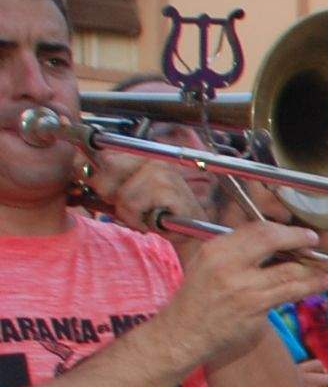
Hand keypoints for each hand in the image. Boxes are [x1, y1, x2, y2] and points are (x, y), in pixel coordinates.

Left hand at [87, 153, 204, 234]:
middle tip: (132, 207)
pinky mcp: (167, 189)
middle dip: (113, 196)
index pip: (103, 153)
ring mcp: (161, 172)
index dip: (90, 167)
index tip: (97, 185)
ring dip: (129, 214)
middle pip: (106, 173)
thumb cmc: (156, 214)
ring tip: (145, 216)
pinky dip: (138, 220)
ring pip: (120, 195)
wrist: (190, 234)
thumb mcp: (126, 194)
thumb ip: (105, 181)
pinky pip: (132, 206)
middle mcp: (153, 158)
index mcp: (142, 155)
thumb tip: (77, 169)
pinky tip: (154, 221)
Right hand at [159, 221, 327, 367]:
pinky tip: (321, 285)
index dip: (283, 229)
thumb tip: (273, 239)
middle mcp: (228, 265)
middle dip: (299, 239)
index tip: (298, 233)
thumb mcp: (206, 264)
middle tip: (314, 241)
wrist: (183, 333)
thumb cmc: (198, 299)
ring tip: (327, 270)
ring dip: (313, 269)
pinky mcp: (255, 308)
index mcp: (216, 250)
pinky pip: (289, 293)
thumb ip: (236, 250)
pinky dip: (309, 287)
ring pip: (288, 271)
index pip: (256, 229)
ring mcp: (243, 288)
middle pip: (272, 241)